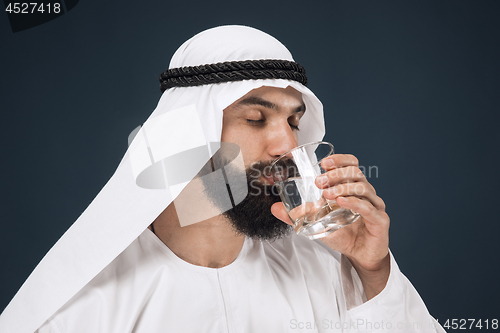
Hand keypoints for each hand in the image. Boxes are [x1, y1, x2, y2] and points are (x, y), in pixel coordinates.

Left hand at [271, 154, 389, 298]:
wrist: (360, 256)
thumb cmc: (343, 234)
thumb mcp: (317, 222)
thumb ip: (298, 214)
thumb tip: (275, 208)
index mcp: (353, 187)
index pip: (352, 165)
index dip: (340, 160)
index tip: (323, 163)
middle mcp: (366, 193)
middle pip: (356, 173)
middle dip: (336, 174)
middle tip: (319, 182)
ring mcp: (375, 205)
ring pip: (362, 188)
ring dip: (343, 187)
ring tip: (326, 194)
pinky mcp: (380, 220)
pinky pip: (368, 207)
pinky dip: (353, 202)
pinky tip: (341, 202)